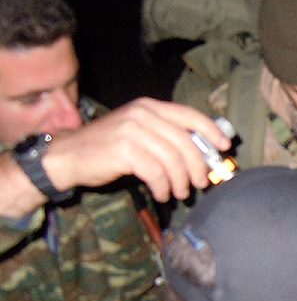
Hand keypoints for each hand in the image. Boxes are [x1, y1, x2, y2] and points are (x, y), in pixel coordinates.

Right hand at [44, 97, 230, 201]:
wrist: (68, 155)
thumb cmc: (108, 149)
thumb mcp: (139, 134)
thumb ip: (166, 138)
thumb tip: (202, 156)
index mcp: (149, 107)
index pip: (190, 115)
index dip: (211, 131)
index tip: (225, 146)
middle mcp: (142, 114)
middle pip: (185, 142)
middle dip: (198, 166)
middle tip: (200, 184)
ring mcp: (132, 130)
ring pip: (173, 159)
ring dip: (181, 181)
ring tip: (179, 193)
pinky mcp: (124, 150)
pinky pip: (156, 172)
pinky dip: (163, 187)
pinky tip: (162, 194)